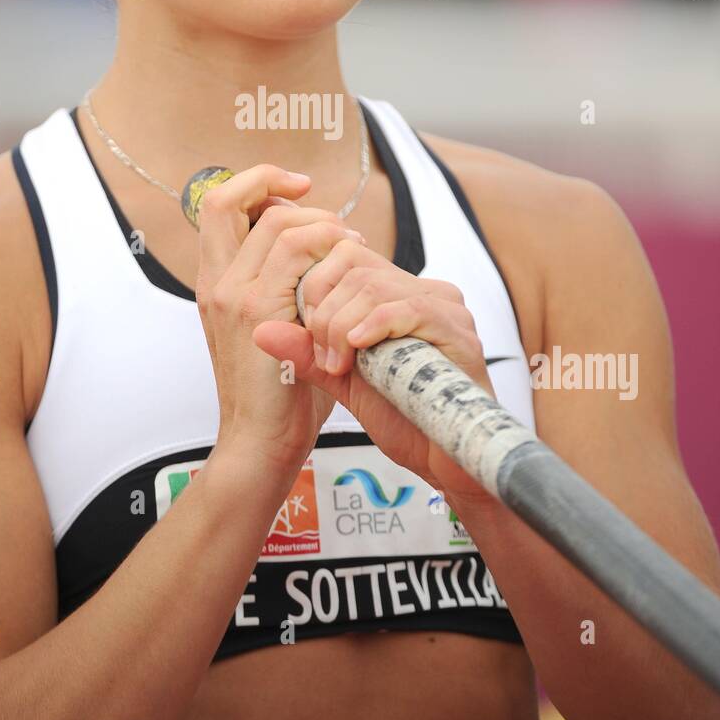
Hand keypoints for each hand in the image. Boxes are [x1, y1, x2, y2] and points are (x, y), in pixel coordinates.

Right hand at [195, 163, 367, 474]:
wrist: (262, 441)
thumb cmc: (282, 389)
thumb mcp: (277, 327)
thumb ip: (288, 284)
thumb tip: (325, 244)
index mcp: (215, 281)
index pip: (219, 204)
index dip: (257, 183)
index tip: (297, 187)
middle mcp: (215, 282)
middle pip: (233, 199)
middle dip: (284, 189)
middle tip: (330, 218)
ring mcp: (232, 294)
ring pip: (276, 221)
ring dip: (320, 222)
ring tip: (348, 243)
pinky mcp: (257, 310)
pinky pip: (296, 252)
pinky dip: (328, 246)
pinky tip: (349, 265)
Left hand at [252, 244, 497, 504]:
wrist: (443, 463)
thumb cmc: (402, 420)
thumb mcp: (340, 380)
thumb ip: (306, 352)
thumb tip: (261, 330)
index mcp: (396, 294)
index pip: (343, 256)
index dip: (312, 287)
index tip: (306, 333)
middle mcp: (423, 291)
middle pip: (353, 263)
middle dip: (322, 308)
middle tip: (321, 354)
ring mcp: (445, 307)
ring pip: (373, 284)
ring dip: (341, 325)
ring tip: (338, 365)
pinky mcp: (459, 330)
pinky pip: (408, 308)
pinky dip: (373, 327)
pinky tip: (357, 352)